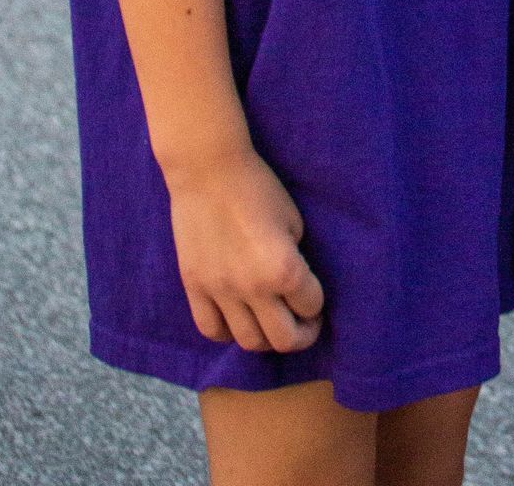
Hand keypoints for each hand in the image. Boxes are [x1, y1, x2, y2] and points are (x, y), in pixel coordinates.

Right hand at [165, 145, 324, 353]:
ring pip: (247, 342)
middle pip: (281, 340)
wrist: (209, 171)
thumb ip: (295, 259)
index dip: (318, 305)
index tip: (316, 301)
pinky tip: (238, 321)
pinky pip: (211, 329)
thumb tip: (296, 287)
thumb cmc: (259, 188)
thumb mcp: (293, 222)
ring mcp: (219, 292)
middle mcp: (252, 288)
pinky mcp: (194, 288)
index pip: (311, 306)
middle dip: (300, 336)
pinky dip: (228, 333)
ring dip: (266, 339)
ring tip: (272, 323)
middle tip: (303, 323)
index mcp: (283, 268)